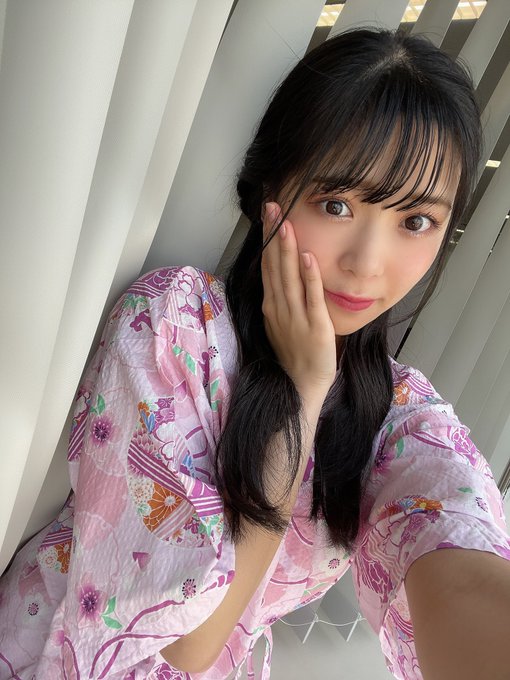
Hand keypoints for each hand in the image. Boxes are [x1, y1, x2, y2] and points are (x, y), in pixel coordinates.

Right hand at [261, 201, 337, 396]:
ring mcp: (295, 316)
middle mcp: (279, 307)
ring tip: (284, 222)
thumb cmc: (295, 353)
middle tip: (271, 205)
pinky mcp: (314, 326)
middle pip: (274, 265)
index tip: (267, 213)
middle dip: (272, 234)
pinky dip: (309, 277)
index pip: (268, 264)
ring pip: (288, 277)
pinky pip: (311, 298)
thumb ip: (284, 296)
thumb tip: (284, 270)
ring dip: (286, 249)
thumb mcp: (283, 321)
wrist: (302, 385)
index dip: (267, 238)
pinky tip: (307, 257)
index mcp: (272, 304)